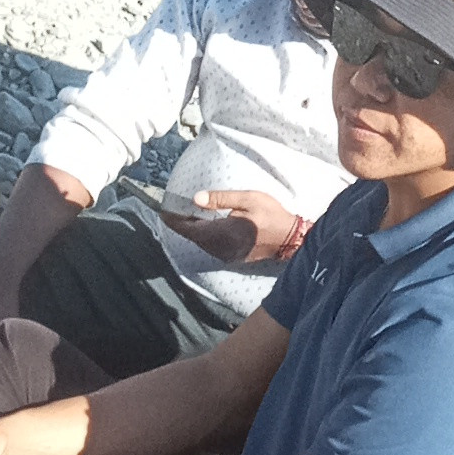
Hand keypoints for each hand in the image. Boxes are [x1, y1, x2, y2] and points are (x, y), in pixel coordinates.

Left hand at [158, 190, 298, 264]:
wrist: (290, 239)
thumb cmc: (271, 215)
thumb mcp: (248, 199)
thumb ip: (221, 198)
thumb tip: (196, 198)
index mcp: (222, 232)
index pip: (190, 229)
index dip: (174, 221)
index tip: (163, 212)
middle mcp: (220, 247)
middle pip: (193, 237)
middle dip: (182, 224)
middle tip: (173, 209)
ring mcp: (226, 254)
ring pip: (201, 243)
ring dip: (193, 230)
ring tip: (186, 215)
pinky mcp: (231, 257)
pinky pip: (210, 246)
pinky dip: (203, 236)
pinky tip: (204, 225)